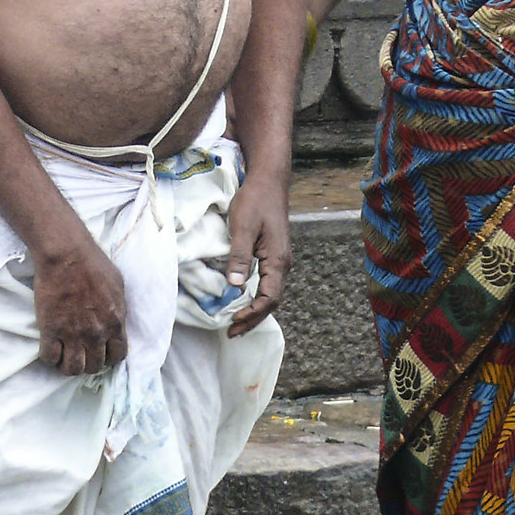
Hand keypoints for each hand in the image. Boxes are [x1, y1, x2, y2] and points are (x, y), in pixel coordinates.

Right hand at [31, 234, 128, 375]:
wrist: (67, 255)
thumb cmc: (94, 264)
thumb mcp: (118, 287)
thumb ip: (118, 308)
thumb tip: (117, 318)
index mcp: (116, 323)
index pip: (118, 356)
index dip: (109, 357)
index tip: (101, 352)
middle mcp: (96, 334)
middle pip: (95, 366)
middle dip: (88, 363)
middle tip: (80, 355)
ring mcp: (73, 334)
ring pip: (73, 368)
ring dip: (68, 366)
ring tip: (64, 358)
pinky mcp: (50, 330)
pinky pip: (49, 357)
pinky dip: (49, 358)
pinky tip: (49, 350)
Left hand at [222, 174, 289, 337]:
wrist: (268, 181)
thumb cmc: (255, 201)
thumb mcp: (243, 227)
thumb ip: (240, 257)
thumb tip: (234, 286)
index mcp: (278, 261)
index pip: (269, 298)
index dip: (252, 313)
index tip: (233, 321)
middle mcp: (282, 264)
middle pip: (271, 302)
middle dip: (253, 319)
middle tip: (232, 333)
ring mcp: (278, 260)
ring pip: (270, 294)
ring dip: (254, 311)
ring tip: (236, 323)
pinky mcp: (272, 255)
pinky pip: (266, 284)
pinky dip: (254, 298)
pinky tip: (242, 300)